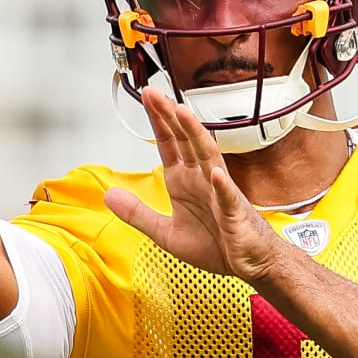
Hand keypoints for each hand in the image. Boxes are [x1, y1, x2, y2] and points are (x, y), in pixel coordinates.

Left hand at [105, 87, 290, 282]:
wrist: (249, 263)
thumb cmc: (216, 244)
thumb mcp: (165, 233)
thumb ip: (137, 213)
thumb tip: (109, 195)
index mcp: (184, 181)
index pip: (169, 143)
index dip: (157, 121)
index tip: (147, 98)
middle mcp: (202, 179)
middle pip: (185, 140)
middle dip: (170, 116)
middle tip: (155, 94)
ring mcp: (220, 193)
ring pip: (208, 157)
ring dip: (196, 135)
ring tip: (183, 114)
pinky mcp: (234, 213)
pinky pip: (228, 197)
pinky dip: (222, 186)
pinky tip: (215, 174)